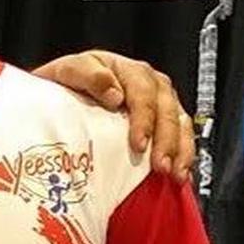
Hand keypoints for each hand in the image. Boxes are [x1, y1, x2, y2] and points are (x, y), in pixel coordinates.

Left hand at [32, 50, 193, 182]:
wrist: (59, 93)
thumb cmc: (64, 83)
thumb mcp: (67, 72)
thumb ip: (88, 76)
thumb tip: (114, 93)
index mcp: (125, 69)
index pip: (143, 92)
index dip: (143, 119)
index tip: (138, 143)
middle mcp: (147, 82)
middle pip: (167, 109)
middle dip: (166, 140)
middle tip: (160, 165)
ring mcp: (159, 100)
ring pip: (181, 122)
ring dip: (180, 150)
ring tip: (174, 174)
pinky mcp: (164, 118)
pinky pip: (183, 135)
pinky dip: (184, 155)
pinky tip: (181, 174)